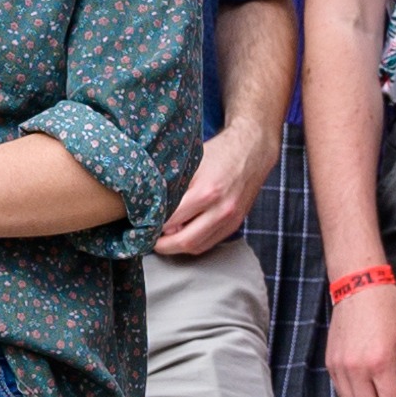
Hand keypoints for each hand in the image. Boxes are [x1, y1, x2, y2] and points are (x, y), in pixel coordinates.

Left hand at [155, 122, 272, 257]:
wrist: (253, 149)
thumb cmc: (220, 151)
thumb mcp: (192, 162)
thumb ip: (174, 185)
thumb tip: (153, 207)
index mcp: (207, 191)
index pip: (172, 220)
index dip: (154, 225)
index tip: (143, 224)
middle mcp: (221, 209)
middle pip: (185, 241)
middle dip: (163, 245)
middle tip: (149, 240)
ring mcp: (231, 219)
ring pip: (198, 246)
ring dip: (178, 247)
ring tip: (164, 238)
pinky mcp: (236, 223)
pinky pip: (211, 243)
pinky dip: (195, 243)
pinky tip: (183, 234)